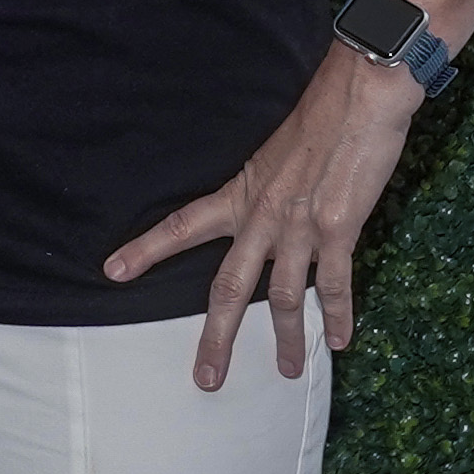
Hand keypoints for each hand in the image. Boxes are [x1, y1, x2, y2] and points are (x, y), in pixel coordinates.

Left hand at [105, 48, 422, 392]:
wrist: (362, 94)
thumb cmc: (325, 114)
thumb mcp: (280, 151)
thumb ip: (272, 185)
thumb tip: (275, 208)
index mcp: (244, 193)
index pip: (182, 225)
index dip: (147, 250)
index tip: (112, 272)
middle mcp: (264, 216)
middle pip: (228, 288)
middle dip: (216, 337)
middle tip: (205, 379)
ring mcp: (300, 227)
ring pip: (283, 299)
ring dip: (285, 341)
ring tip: (285, 371)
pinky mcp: (339, 230)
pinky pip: (333, 286)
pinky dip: (336, 316)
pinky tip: (338, 340)